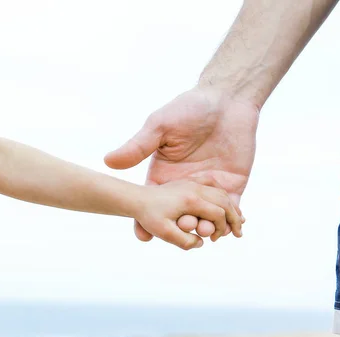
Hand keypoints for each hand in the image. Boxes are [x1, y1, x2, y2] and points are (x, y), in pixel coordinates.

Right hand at [105, 87, 258, 240]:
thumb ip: (138, 146)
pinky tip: (230, 229)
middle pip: (180, 216)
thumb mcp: (160, 126)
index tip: (143, 235)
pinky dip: (231, 220)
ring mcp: (209, 188)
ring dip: (205, 227)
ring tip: (204, 230)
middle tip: (183, 229)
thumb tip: (108, 161)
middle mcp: (185, 187)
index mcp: (164, 175)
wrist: (227, 99)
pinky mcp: (232, 185)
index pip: (153, 203)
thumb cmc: (190, 108)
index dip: (146, 220)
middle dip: (180, 226)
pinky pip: (231, 209)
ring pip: (206, 216)